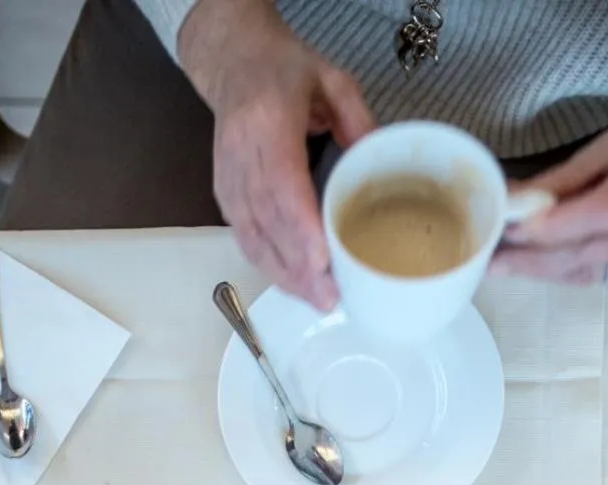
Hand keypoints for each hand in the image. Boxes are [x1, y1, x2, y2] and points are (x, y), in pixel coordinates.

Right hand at [180, 0, 373, 308]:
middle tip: (329, 298)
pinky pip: (244, 236)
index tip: (321, 260)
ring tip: (315, 300)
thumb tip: (382, 162)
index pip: (281, 182)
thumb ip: (359, 119)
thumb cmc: (284, 71)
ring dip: (284, 273)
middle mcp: (242, 152)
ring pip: (253, 235)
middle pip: (268, 219)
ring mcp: (229, 175)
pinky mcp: (225, 192)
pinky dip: (268, 264)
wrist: (234, 62)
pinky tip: (292, 285)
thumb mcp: (332, 80)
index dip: (299, 226)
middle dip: (298, 265)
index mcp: (268, 119)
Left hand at [493, 101, 607, 284]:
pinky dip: (566, 273)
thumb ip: (562, 180)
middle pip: (595, 250)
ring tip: (507, 266)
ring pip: (594, 270)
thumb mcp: (606, 146)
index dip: (558, 226)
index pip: (603, 212)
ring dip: (546, 270)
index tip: (515, 231)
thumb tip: (514, 202)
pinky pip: (600, 276)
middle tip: (496, 261)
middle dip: (540, 259)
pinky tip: (539, 267)